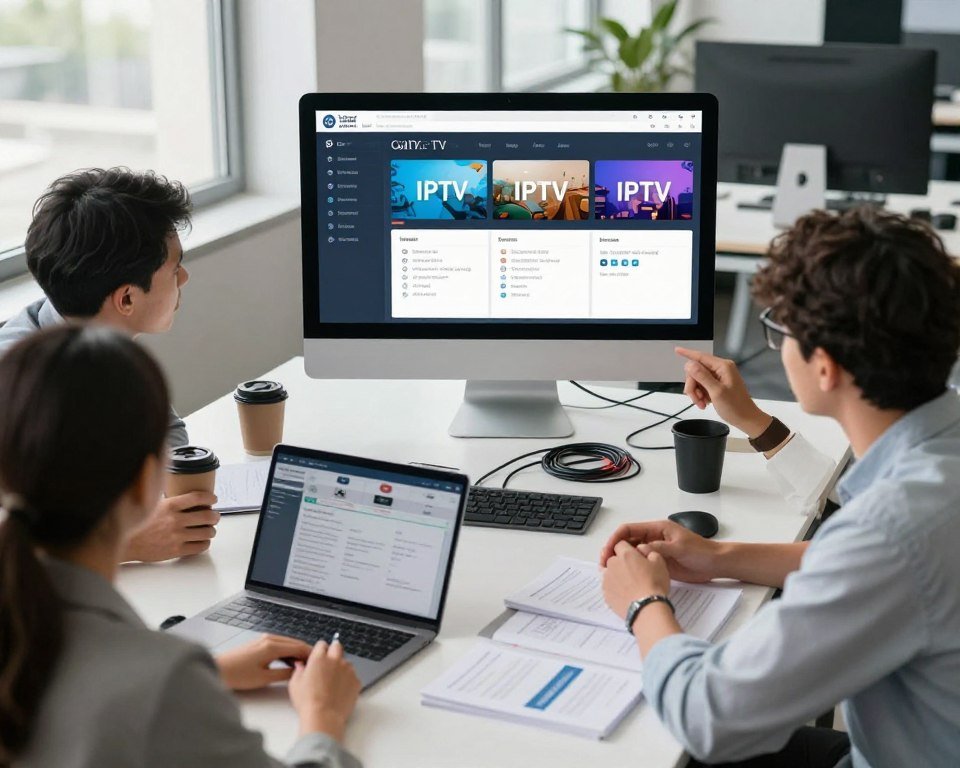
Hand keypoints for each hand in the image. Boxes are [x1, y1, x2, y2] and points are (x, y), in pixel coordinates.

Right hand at [122, 492, 218, 561]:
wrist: (127, 543)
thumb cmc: (139, 523)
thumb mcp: (154, 505)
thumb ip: (172, 502)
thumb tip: (189, 498)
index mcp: (170, 506)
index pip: (198, 497)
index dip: (210, 498)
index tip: (213, 499)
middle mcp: (176, 520)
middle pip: (208, 516)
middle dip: (215, 516)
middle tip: (214, 516)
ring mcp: (177, 536)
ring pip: (207, 532)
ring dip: (211, 530)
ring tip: (208, 529)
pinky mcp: (177, 550)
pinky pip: (201, 546)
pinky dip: (204, 543)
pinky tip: (201, 540)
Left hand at [216, 634, 312, 690]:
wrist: (217, 670)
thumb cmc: (237, 675)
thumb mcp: (264, 678)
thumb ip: (284, 674)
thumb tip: (298, 672)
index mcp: (272, 646)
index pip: (298, 647)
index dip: (310, 655)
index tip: (319, 661)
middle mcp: (269, 638)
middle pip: (294, 643)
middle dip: (305, 652)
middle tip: (315, 663)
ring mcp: (264, 639)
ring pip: (287, 643)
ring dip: (296, 652)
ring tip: (303, 664)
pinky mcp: (259, 642)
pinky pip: (279, 644)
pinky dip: (287, 651)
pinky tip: (289, 661)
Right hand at [289, 639, 360, 741]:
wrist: (324, 717)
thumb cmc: (308, 702)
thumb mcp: (295, 684)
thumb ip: (299, 670)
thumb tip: (301, 665)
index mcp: (319, 658)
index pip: (322, 644)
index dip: (319, 650)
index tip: (318, 656)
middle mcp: (335, 660)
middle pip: (337, 647)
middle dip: (333, 651)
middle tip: (328, 662)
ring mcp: (348, 670)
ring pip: (346, 662)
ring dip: (341, 667)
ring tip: (333, 683)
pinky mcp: (356, 681)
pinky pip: (353, 676)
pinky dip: (348, 680)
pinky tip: (340, 691)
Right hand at [601, 519, 719, 583]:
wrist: (715, 564)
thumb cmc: (701, 552)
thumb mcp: (680, 548)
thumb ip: (660, 548)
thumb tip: (639, 549)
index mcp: (657, 529)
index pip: (630, 529)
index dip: (616, 537)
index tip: (608, 549)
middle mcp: (653, 538)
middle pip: (627, 540)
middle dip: (613, 549)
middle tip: (603, 562)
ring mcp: (654, 551)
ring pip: (631, 552)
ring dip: (619, 559)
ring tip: (608, 570)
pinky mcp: (658, 563)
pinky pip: (640, 563)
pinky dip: (630, 567)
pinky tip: (623, 576)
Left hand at [602, 540, 670, 619]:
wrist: (647, 608)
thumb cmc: (654, 584)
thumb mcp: (659, 562)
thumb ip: (648, 551)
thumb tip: (641, 549)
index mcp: (625, 554)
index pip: (620, 544)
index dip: (628, 549)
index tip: (634, 556)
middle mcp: (612, 564)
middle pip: (613, 558)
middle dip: (621, 562)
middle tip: (634, 572)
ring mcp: (607, 580)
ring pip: (609, 573)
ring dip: (616, 575)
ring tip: (630, 584)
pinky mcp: (605, 594)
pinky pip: (608, 587)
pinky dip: (614, 588)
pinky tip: (625, 594)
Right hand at [675, 347, 771, 437]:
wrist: (746, 419)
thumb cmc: (734, 406)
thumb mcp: (717, 392)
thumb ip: (702, 377)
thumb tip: (689, 364)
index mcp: (723, 366)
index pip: (701, 357)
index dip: (688, 353)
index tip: (676, 349)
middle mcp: (720, 368)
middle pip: (696, 370)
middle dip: (693, 385)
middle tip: (696, 400)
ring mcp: (719, 376)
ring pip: (697, 379)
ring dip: (696, 392)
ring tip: (702, 404)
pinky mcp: (718, 384)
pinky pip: (702, 385)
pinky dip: (700, 394)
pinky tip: (705, 403)